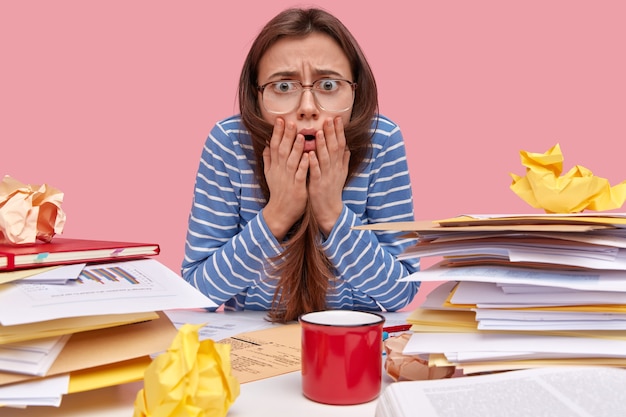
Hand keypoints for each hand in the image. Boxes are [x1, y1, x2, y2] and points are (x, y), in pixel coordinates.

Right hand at [262, 118, 309, 240]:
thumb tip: (266, 144)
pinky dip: (303, 165)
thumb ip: (268, 159)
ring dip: (295, 148)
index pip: (274, 146)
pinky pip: (300, 175)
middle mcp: (280, 171)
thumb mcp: (270, 174)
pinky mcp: (297, 187)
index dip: (277, 132)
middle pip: (282, 150)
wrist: (280, 211)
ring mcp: (288, 179)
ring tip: (300, 135)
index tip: (280, 119)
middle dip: (286, 135)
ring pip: (291, 161)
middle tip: (290, 121)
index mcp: (274, 166)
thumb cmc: (278, 191)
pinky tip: (308, 156)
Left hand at [308, 117, 349, 235]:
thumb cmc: (333, 190)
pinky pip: (315, 172)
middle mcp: (334, 169)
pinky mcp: (317, 185)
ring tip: (319, 131)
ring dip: (322, 145)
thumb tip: (347, 147)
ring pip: (325, 158)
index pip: (341, 144)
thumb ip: (344, 160)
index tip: (337, 118)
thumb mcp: (341, 174)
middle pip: (334, 148)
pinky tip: (309, 154)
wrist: (330, 210)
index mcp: (339, 165)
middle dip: (332, 133)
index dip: (339, 131)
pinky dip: (313, 163)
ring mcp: (326, 176)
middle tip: (329, 119)